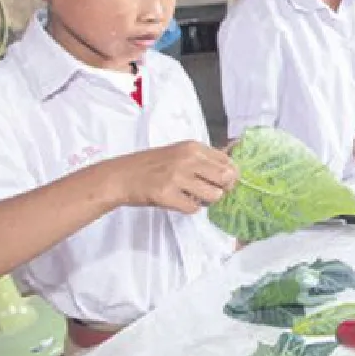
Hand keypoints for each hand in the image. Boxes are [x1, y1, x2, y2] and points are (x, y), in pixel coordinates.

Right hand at [112, 141, 238, 213]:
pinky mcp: (167, 195)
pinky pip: (194, 208)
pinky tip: (178, 200)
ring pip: (214, 195)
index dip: (230, 175)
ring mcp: (177, 177)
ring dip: (205, 200)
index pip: (228, 162)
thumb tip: (232, 165)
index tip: (222, 182)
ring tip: (191, 195)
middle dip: (222, 189)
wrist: (121, 176)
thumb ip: (204, 158)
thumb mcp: (180, 152)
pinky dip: (189, 208)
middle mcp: (187, 159)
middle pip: (226, 178)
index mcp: (193, 147)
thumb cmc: (152, 165)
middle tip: (208, 191)